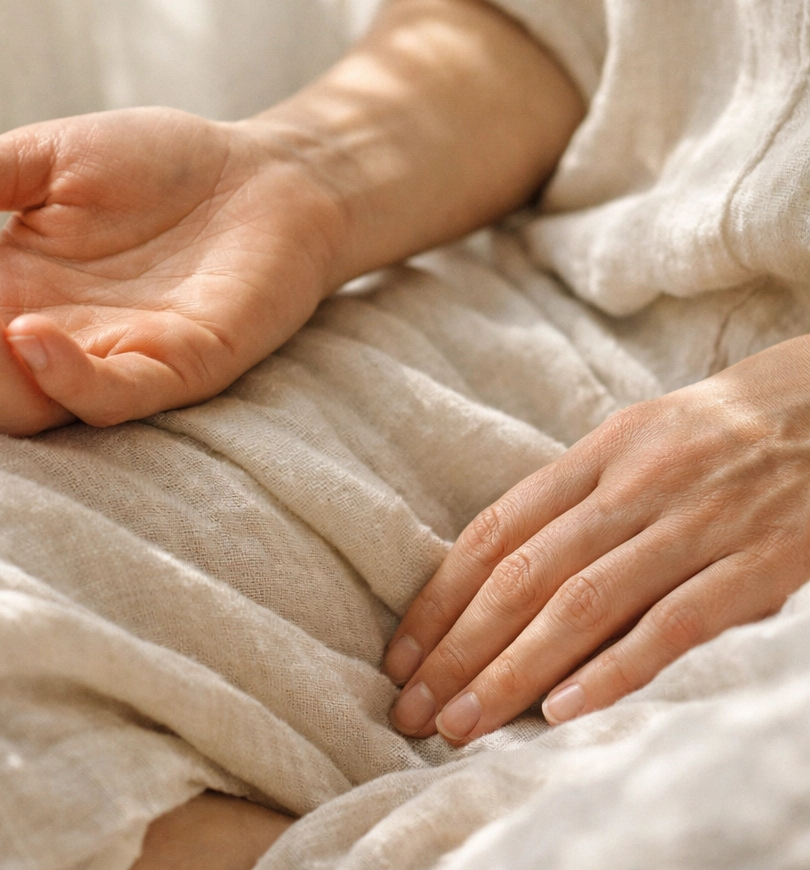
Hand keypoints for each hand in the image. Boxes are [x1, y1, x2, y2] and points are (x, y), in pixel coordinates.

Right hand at [0, 108, 344, 434]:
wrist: (269, 174)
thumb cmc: (164, 169)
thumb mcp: (52, 159)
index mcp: (11, 297)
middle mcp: (51, 344)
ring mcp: (113, 364)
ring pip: (22, 409)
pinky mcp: (178, 371)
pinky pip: (111, 398)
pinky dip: (66, 377)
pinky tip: (32, 332)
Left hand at [383, 335, 809, 743]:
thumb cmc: (715, 434)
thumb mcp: (634, 440)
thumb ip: (572, 496)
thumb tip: (495, 567)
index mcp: (596, 455)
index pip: (494, 531)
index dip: (440, 597)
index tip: (401, 653)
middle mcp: (633, 487)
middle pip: (523, 575)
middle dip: (459, 648)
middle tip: (412, 708)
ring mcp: (694, 526)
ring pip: (582, 604)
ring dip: (513, 670)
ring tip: (462, 723)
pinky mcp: (757, 566)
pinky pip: (674, 624)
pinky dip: (616, 671)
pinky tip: (562, 713)